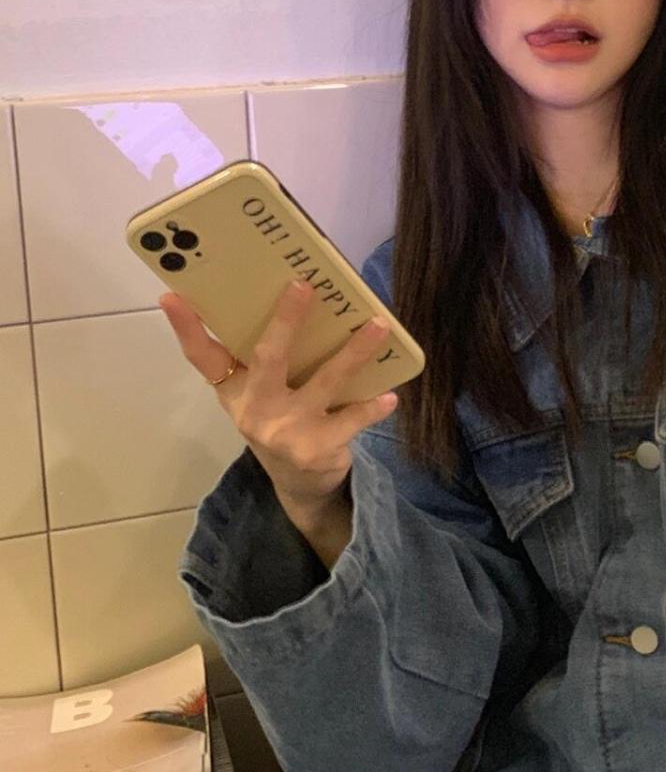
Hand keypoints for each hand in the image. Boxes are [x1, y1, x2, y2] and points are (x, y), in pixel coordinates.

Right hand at [160, 280, 396, 510]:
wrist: (300, 485)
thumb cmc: (281, 422)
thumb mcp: (259, 396)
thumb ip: (262, 358)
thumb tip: (291, 297)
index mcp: (235, 391)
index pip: (203, 357)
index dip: (185, 327)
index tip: (170, 295)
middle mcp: (256, 409)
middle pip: (268, 358)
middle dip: (286, 321)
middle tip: (302, 285)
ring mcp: (286, 431)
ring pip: (325, 381)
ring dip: (354, 352)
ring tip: (378, 325)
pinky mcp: (317, 449)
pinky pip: (350, 420)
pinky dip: (371, 407)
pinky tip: (390, 396)